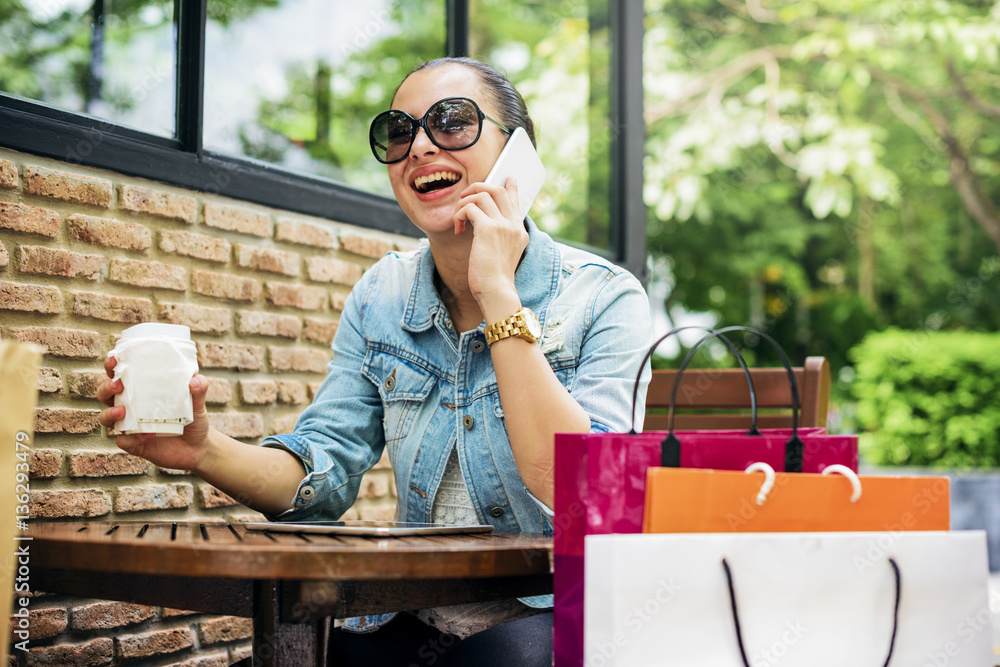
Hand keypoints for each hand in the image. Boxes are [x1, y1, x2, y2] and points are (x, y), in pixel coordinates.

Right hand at [96, 356, 211, 471]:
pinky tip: (148, 435)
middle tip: (118, 384)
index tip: (113, 359)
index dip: (112, 366)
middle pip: (105, 394)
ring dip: (110, 413)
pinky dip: (131, 439)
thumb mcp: (198, 402)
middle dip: (106, 387)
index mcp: (141, 391)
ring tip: (122, 411)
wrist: (198, 447)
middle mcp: (130, 407)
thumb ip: (199, 389)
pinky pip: (123, 442)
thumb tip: (195, 380)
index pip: (120, 375)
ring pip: (106, 418)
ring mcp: (130, 426)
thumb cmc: (193, 418)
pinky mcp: (134, 444)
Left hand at [454, 176, 527, 308]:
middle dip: (478, 187)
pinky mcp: (488, 228)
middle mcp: (514, 225)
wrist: (497, 292)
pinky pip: (469, 208)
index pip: (515, 201)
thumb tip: (482, 227)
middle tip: (465, 196)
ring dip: (464, 202)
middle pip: (498, 190)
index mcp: (519, 231)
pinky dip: (459, 215)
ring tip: (459, 218)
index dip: (510, 187)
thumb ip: (500, 239)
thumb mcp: (503, 255)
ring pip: (482, 194)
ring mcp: (503, 225)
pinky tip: (457, 229)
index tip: (509, 178)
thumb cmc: (495, 279)